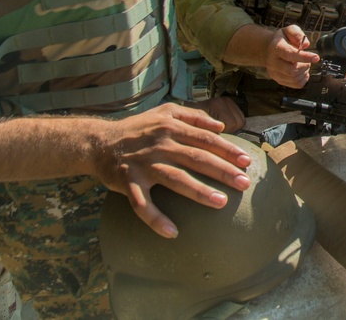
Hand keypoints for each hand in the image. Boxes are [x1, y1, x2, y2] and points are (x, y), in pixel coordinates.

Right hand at [90, 102, 252, 238]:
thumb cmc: (138, 129)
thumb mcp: (164, 112)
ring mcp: (144, 164)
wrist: (99, 142)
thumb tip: (220, 126)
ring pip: (175, 179)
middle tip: (244, 183)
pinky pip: (142, 204)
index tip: (247, 161)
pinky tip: (172, 232)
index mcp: (171, 127)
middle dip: (223, 170)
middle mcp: (160, 144)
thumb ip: (193, 116)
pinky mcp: (128, 182)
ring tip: (221, 203)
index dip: (227, 150)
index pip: (206, 138)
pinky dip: (156, 219)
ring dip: (199, 191)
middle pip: (197, 157)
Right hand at [267, 25, 319, 87]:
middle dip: (305, 65)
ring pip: (295, 79)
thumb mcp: (290, 30)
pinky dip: (303, 79)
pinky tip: (303, 71)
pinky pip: (296, 84)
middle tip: (308, 60)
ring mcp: (275, 73)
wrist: (271, 49)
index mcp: (275, 48)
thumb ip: (298, 35)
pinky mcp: (279, 81)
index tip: (316, 57)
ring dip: (305, 72)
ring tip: (304, 64)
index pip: (290, 55)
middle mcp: (272, 62)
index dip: (304, 57)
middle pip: (291, 71)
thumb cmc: (283, 39)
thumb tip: (305, 45)